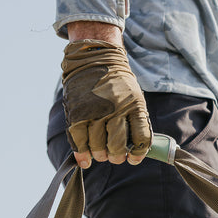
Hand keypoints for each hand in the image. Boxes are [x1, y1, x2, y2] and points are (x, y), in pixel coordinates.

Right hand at [60, 39, 152, 167]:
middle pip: (117, 146)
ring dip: (100, 155)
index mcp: (135, 105)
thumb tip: (133, 151)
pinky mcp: (76, 113)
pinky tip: (85, 159)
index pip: (141, 138)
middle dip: (116, 157)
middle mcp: (115, 109)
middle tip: (115, 157)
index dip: (138, 154)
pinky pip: (79, 140)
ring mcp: (94, 111)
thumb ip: (136, 121)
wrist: (95, 58)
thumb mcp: (135, 96)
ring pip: (98, 147)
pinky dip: (81, 154)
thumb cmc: (118, 83)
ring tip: (101, 154)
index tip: (133, 159)